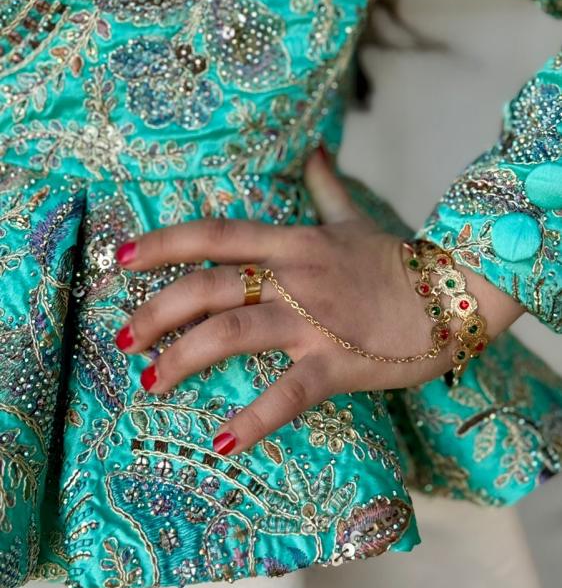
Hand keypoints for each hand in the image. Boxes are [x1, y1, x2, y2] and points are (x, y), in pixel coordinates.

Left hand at [113, 148, 520, 455]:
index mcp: (292, 243)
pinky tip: (224, 438)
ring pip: (234, 333)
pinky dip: (255, 417)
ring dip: (184, 358)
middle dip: (158, 310)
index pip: (215, 236)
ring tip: (151, 382)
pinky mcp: (338, 362)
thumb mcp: (352, 220)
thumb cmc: (394, 261)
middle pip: (209, 286)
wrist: (453, 293)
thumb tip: (314, 149)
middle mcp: (293, 277)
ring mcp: (314, 320)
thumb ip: (324, 187)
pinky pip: (289, 392)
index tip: (122, 258)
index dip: (165, 243)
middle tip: (122, 337)